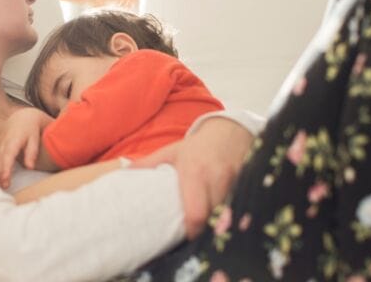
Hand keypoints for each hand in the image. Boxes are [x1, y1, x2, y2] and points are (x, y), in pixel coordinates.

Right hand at [0, 108, 51, 188]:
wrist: (23, 117)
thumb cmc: (31, 129)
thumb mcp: (34, 139)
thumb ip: (32, 153)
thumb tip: (30, 167)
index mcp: (13, 139)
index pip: (7, 156)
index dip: (5, 168)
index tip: (5, 180)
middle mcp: (2, 141)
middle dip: (0, 174)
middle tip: (4, 187)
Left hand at [133, 117, 253, 238]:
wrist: (230, 130)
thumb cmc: (197, 147)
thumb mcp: (171, 152)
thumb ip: (148, 165)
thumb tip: (122, 173)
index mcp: (194, 173)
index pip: (196, 213)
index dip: (191, 232)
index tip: (184, 239)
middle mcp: (216, 179)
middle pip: (213, 219)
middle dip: (206, 232)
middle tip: (195, 240)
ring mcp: (235, 183)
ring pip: (228, 216)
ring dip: (219, 226)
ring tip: (209, 234)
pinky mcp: (248, 185)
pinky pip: (241, 209)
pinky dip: (233, 219)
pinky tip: (226, 224)